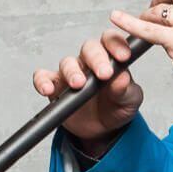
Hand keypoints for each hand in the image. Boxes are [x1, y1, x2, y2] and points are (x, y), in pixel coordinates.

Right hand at [33, 28, 144, 142]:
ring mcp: (71, 73)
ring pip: (67, 62)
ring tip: (79, 84)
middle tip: (104, 74)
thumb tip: (122, 77)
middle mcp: (89, 61)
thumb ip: (126, 89)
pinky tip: (48, 89)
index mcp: (111, 58)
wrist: (102, 129)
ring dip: (72, 72)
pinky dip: (43, 81)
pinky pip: (43, 77)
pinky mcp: (56, 87)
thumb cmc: (118, 107)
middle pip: (89, 48)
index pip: (111, 41)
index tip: (123, 56)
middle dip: (96, 59)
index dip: (116, 44)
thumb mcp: (129, 100)